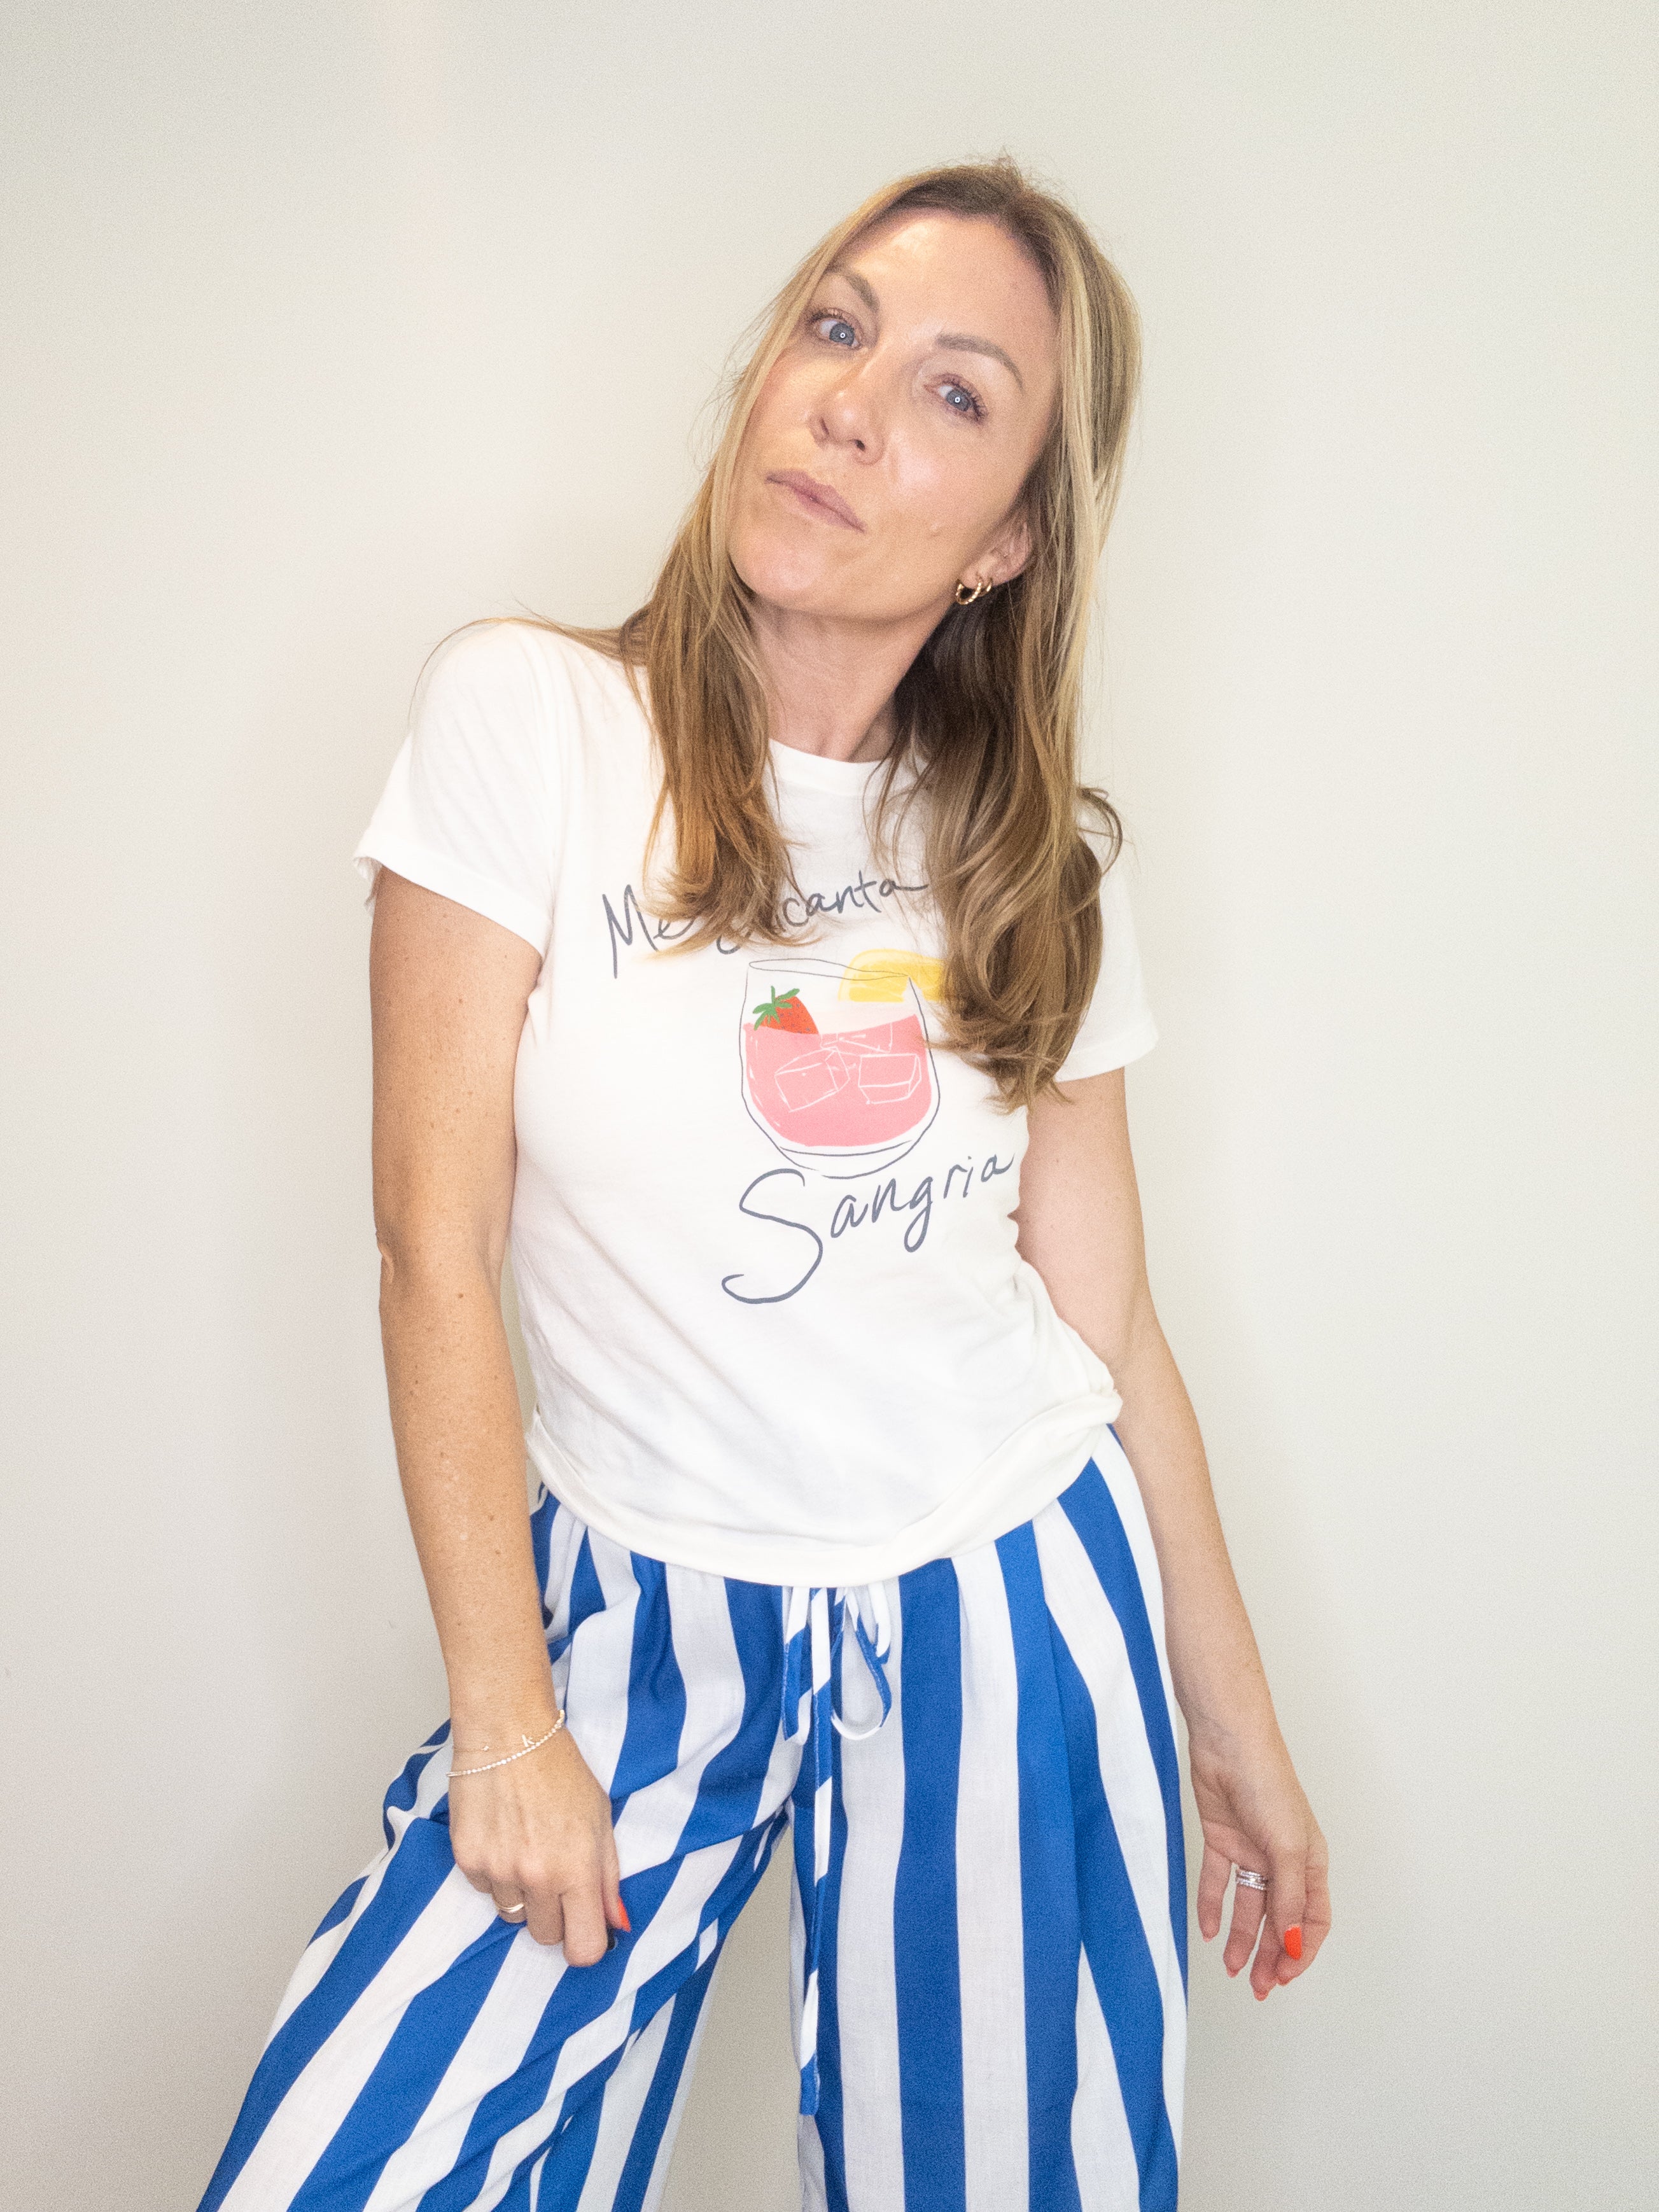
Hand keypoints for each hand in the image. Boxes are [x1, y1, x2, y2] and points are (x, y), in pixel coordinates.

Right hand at [448, 1722, 627, 1964]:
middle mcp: (537, 1877)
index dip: (584, 1944)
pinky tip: (501, 1835)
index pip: (583, 1948)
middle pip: (544, 1936)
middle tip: (553, 1877)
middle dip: (552, 1915)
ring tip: (525, 1846)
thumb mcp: (600, 1819)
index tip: (583, 1929)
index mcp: (578, 1869)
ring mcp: (499, 1870)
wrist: (508, 1733)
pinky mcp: (467, 1859)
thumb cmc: (559, 1769)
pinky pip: (483, 1888)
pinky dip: (493, 1872)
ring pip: (511, 1913)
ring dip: (520, 1892)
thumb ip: (607, 1876)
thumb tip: (614, 1922)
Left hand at [1188, 1721, 1329, 1998]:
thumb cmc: (1268, 1784)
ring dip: (1243, 1939)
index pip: (1313, 1919)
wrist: (1227, 1743)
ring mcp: (1251, 1851)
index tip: (1285, 1977)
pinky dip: (1212, 1906)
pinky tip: (1207, 1930)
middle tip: (1259, 1987)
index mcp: (1310, 1863)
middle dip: (1272, 1956)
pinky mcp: (1221, 1840)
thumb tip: (1294, 1945)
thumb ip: (1289, 1898)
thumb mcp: (1287, 1847)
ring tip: (1232, 1969)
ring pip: (1249, 1907)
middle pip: (1281, 1919)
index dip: (1303, 1952)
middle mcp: (1283, 1861)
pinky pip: (1217, 1882)